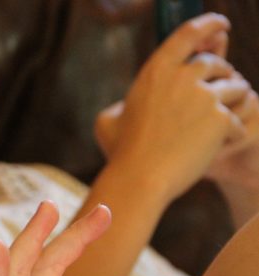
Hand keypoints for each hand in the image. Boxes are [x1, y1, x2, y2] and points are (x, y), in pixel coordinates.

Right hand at [94, 13, 249, 202]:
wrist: (140, 178)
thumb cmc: (120, 152)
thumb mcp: (109, 119)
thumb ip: (126, 103)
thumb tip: (131, 103)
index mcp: (156, 70)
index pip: (189, 33)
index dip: (210, 24)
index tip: (221, 25)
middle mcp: (183, 77)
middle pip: (216, 63)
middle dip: (222, 74)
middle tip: (218, 89)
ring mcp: (205, 97)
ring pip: (237, 88)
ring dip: (234, 102)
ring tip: (221, 120)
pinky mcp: (221, 120)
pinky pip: (239, 121)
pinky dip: (231, 134)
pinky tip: (214, 148)